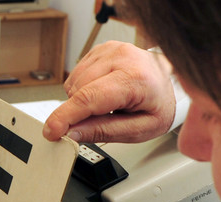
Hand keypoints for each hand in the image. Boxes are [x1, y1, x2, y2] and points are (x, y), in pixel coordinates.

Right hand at [44, 41, 176, 143]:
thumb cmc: (158, 104)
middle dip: (79, 112)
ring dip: (80, 101)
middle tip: (100, 120)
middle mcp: (121, 57)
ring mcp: (110, 50)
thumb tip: (72, 132)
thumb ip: (104, 131)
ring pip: (73, 83)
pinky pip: (76, 75)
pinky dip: (82, 89)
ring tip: (106, 105)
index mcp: (135, 78)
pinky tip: (101, 92)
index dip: (65, 117)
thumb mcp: (139, 129)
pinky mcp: (101, 49)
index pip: (90, 98)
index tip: (51, 131)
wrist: (169, 83)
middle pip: (78, 91)